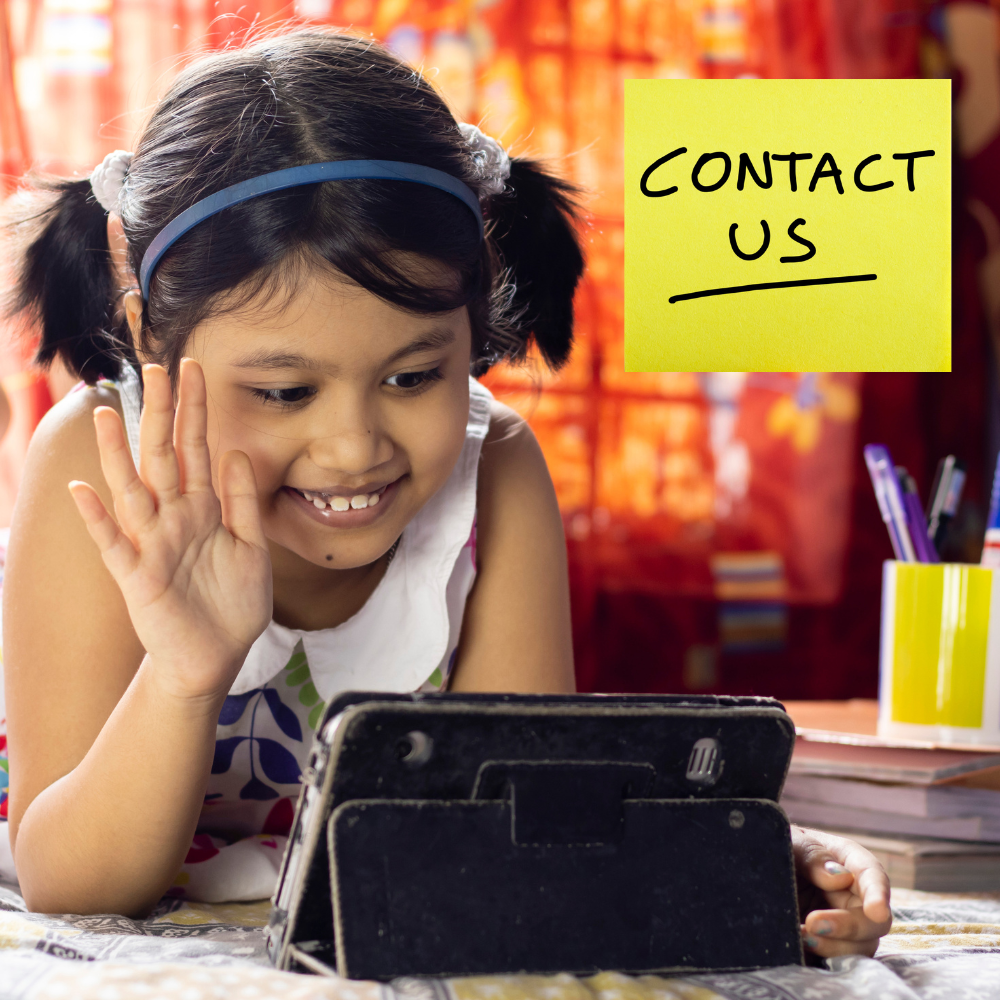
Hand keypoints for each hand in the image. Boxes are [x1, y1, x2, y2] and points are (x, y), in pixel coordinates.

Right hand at [69, 360, 271, 699]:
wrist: (217, 658)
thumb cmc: (232, 604)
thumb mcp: (251, 547)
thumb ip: (242, 502)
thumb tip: (235, 451)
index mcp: (203, 509)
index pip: (196, 448)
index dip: (195, 410)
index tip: (194, 368)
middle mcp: (173, 519)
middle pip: (162, 457)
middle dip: (159, 415)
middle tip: (156, 369)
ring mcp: (152, 545)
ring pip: (131, 492)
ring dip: (117, 455)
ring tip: (105, 415)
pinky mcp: (137, 578)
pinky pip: (114, 546)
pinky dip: (98, 521)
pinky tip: (83, 492)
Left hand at [792, 826, 891, 958]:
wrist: (755, 869)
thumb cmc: (780, 846)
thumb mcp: (792, 842)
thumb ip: (813, 855)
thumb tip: (841, 878)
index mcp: (850, 862)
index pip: (874, 876)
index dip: (878, 895)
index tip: (876, 911)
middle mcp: (854, 896)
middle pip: (873, 921)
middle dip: (850, 927)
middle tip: (813, 923)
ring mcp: (844, 924)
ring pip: (860, 946)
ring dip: (835, 947)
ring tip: (802, 937)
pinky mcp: (828, 944)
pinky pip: (837, 960)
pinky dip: (822, 958)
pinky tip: (799, 948)